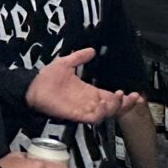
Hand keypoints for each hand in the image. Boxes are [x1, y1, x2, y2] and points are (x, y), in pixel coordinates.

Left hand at [25, 48, 143, 124]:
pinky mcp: (76, 115)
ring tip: (119, 97)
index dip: (123, 97)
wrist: (32, 86)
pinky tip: (104, 104)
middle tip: (133, 97)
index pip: (111, 97)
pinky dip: (101, 113)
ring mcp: (84, 109)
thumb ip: (79, 57)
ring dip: (115, 107)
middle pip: (113, 107)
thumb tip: (92, 50)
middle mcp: (89, 102)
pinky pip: (93, 118)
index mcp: (89, 92)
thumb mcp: (66, 63)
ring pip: (106, 113)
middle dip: (125, 104)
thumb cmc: (48, 77)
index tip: (135, 94)